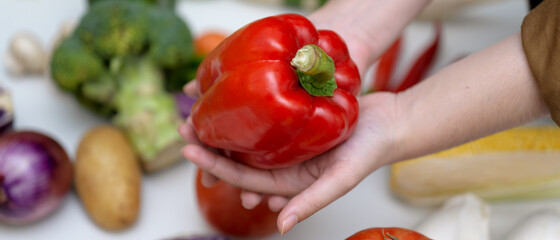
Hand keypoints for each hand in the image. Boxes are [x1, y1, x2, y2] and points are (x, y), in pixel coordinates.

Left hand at [179, 91, 400, 233]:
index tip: (189, 149)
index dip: (214, 165)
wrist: (388, 123)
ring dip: (223, 127)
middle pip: (238, 157)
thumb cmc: (368, 153)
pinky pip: (262, 119)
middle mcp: (283, 164)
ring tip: (199, 112)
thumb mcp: (341, 179)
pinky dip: (245, 112)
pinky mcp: (293, 123)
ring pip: (246, 137)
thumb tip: (280, 225)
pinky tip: (229, 100)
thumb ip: (312, 201)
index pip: (243, 177)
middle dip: (210, 144)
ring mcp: (286, 143)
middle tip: (184, 125)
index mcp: (288, 182)